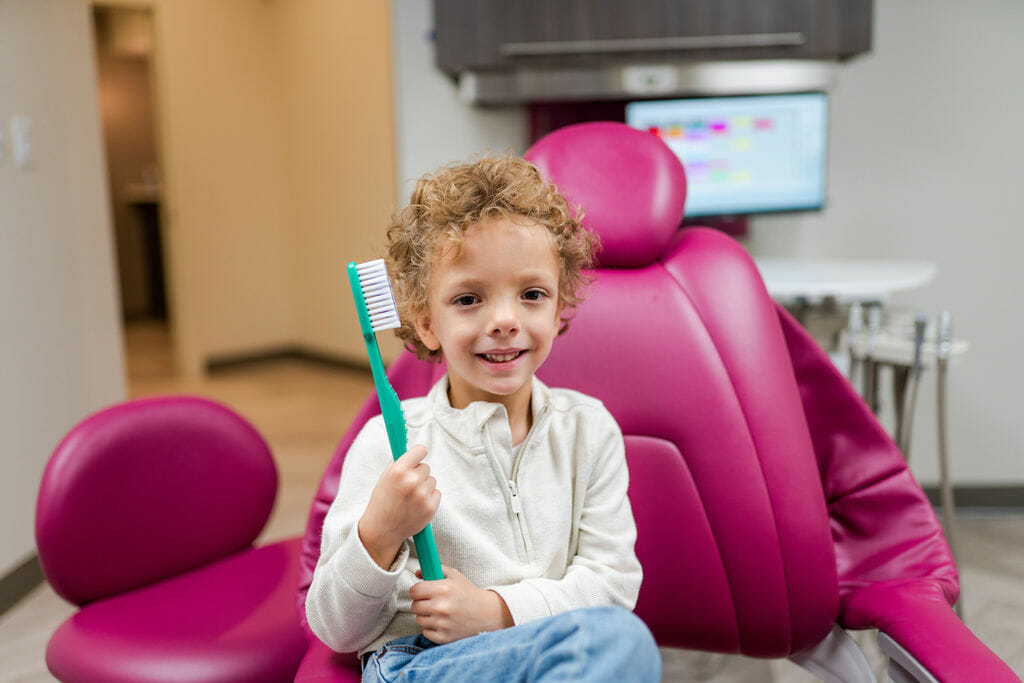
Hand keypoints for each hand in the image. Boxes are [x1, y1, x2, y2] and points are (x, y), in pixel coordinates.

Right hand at [358, 445, 440, 569]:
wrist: (382, 530)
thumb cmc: (382, 501)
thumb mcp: (385, 478)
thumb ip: (399, 462)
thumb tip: (413, 448)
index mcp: (398, 471)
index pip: (420, 450)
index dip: (418, 454)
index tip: (417, 458)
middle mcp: (411, 481)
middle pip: (426, 467)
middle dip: (418, 474)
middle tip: (406, 486)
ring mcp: (422, 495)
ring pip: (432, 480)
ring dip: (424, 487)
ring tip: (410, 498)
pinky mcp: (430, 507)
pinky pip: (437, 493)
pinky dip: (429, 498)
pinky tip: (416, 505)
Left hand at [409, 565, 513, 643]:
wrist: (487, 614)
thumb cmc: (469, 593)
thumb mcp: (455, 576)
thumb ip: (435, 569)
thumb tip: (418, 573)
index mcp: (443, 589)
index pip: (414, 591)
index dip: (418, 591)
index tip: (423, 592)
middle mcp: (441, 606)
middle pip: (414, 606)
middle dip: (421, 603)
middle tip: (432, 602)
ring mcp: (442, 624)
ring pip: (419, 619)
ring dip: (426, 616)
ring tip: (439, 612)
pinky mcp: (444, 637)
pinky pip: (425, 632)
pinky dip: (432, 628)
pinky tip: (443, 623)